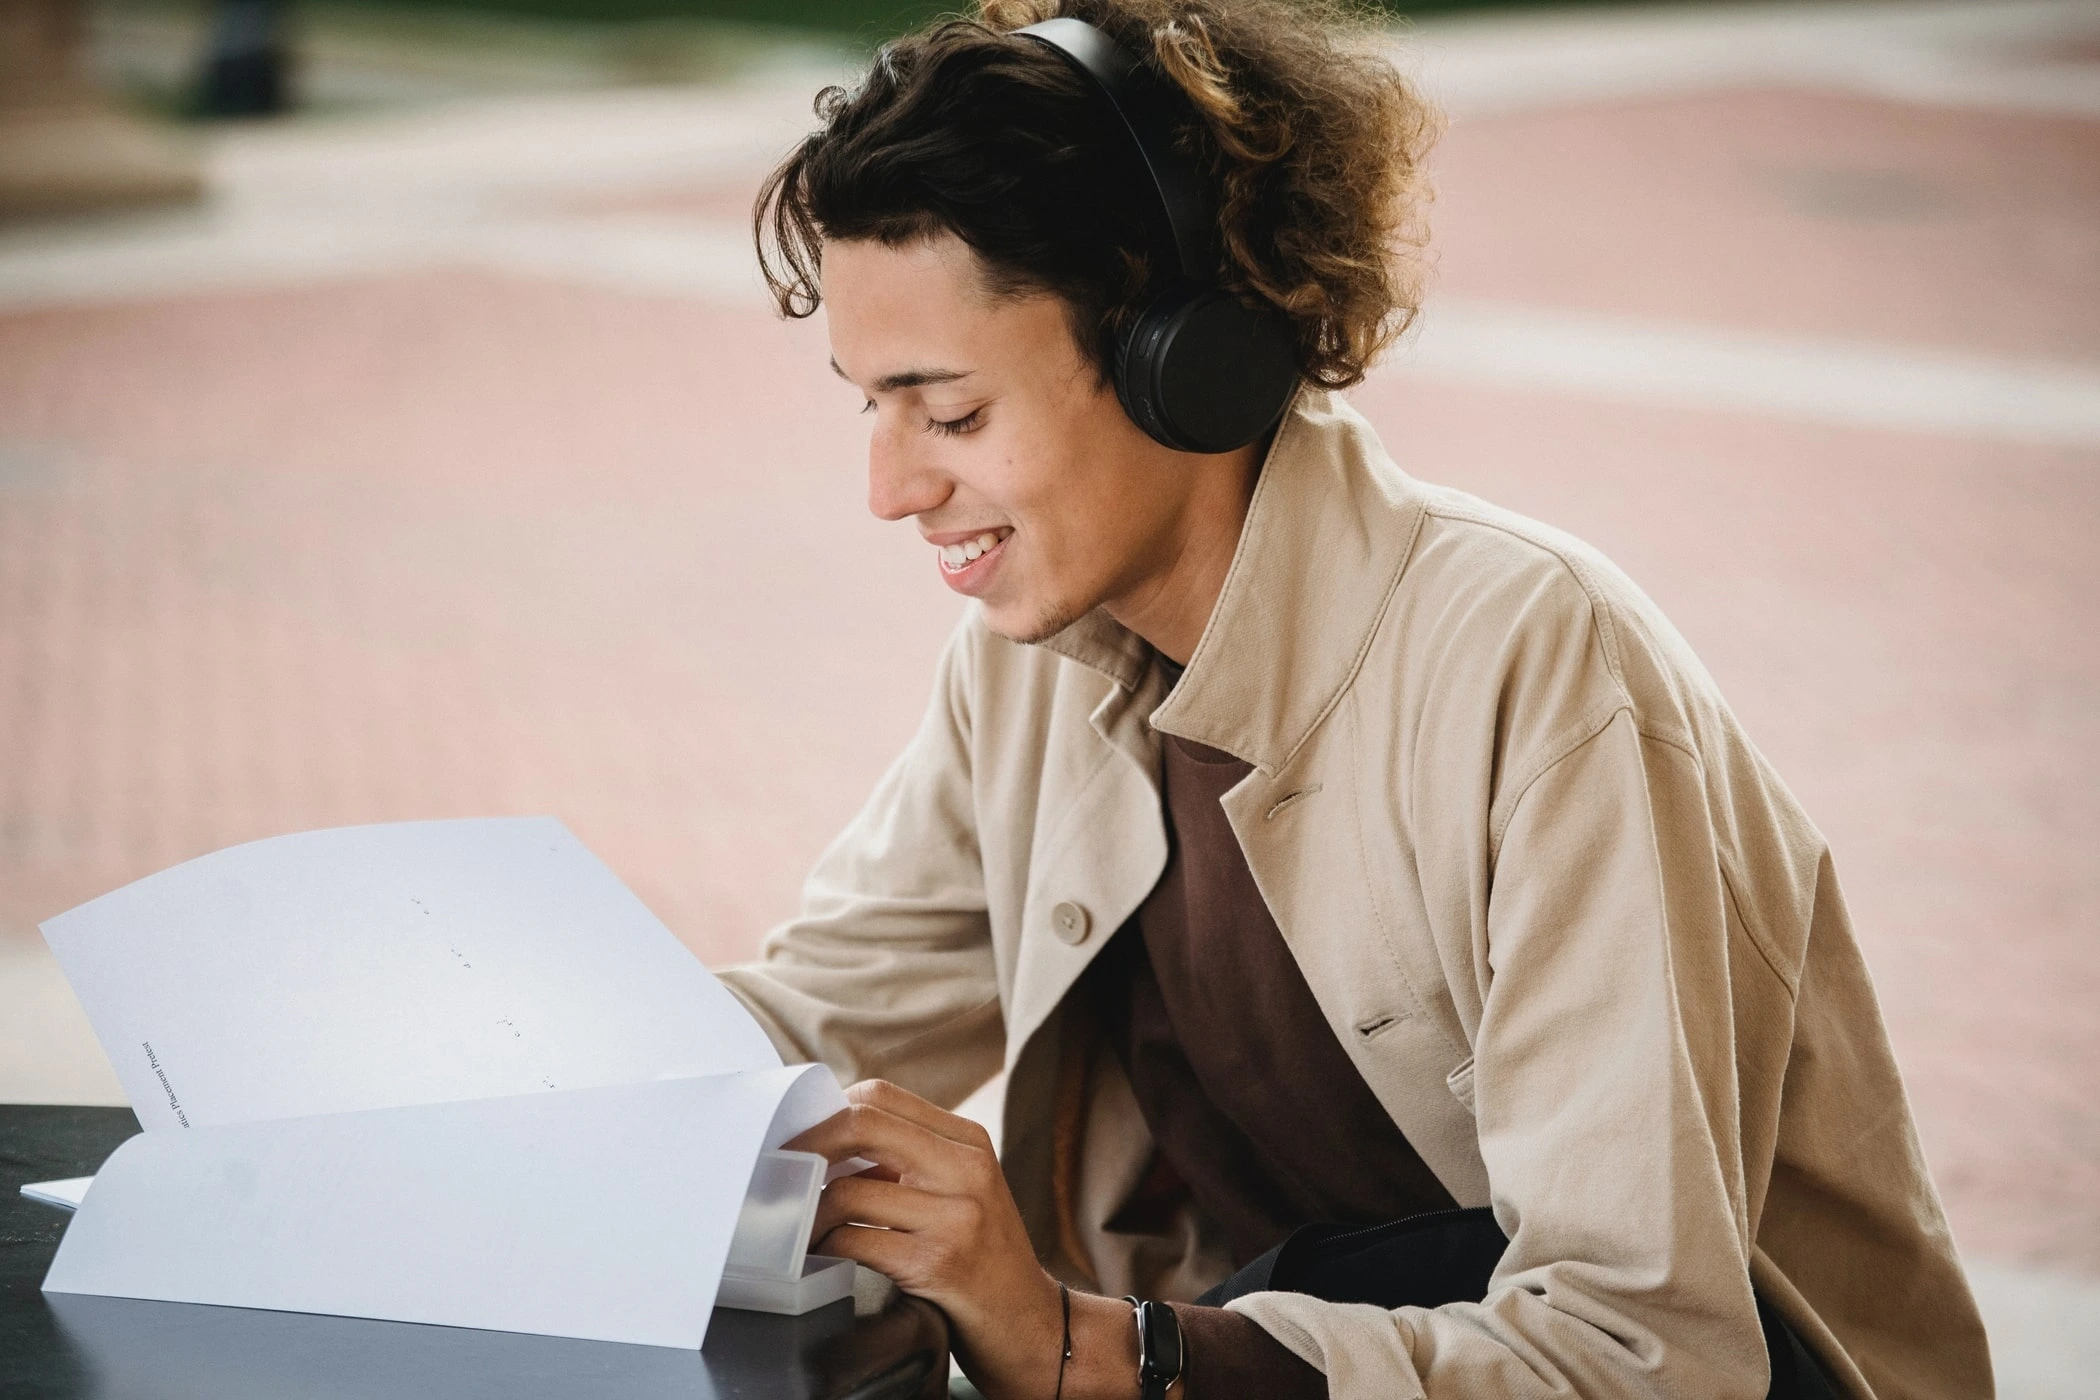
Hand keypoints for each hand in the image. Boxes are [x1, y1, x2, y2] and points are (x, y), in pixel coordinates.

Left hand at [784, 1079, 1136, 1399]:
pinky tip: (824, 1256)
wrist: (1034, 1327)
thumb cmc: (984, 1261)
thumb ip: (908, 1161)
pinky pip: (856, 1241)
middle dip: (809, 1147)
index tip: (799, 1139)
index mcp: (968, 1141)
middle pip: (863, 1124)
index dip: (827, 1112)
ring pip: (848, 1190)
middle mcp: (967, 1168)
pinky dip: (827, 1248)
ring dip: (811, 1213)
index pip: (881, 1096)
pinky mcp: (939, 1262)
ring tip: (805, 1230)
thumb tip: (826, 1144)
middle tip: (781, 1173)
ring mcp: (956, 1214)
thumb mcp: (960, 1193)